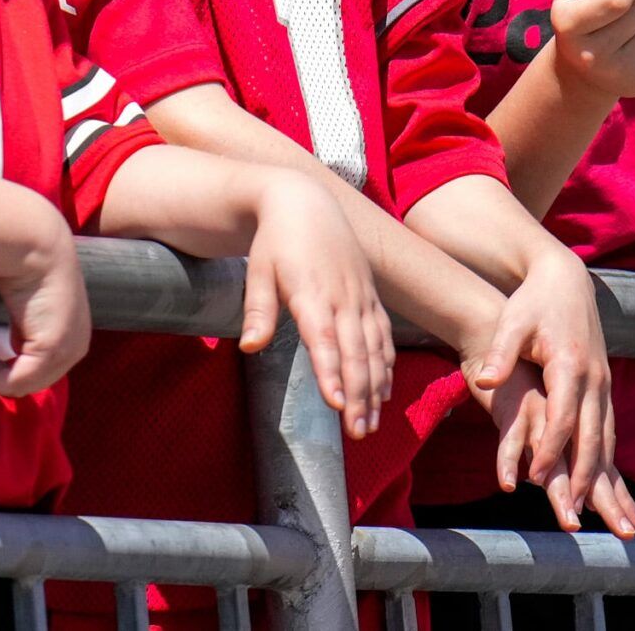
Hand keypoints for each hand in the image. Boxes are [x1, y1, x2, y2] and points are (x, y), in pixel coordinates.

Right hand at [0, 206, 89, 396]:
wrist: (36, 248)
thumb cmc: (28, 269)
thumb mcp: (28, 309)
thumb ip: (23, 332)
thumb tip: (7, 352)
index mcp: (74, 338)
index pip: (38, 372)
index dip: (2, 373)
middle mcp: (76, 348)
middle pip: (27, 383)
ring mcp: (67, 351)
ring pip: (18, 385)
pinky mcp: (51, 351)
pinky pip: (14, 380)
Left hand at [241, 172, 392, 439]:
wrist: (305, 202)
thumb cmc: (276, 240)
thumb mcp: (259, 271)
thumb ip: (258, 311)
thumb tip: (249, 346)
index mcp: (312, 293)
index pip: (324, 341)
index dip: (331, 373)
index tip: (336, 405)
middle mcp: (342, 297)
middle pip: (355, 353)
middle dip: (358, 395)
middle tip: (358, 432)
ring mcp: (360, 297)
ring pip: (374, 349)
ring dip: (374, 388)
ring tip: (371, 424)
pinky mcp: (369, 296)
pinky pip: (383, 335)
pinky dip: (386, 364)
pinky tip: (384, 391)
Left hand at [463, 250, 634, 535]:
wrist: (565, 279)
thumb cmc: (533, 302)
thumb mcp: (512, 323)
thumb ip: (500, 354)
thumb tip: (483, 381)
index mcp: (570, 365)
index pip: (563, 419)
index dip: (549, 451)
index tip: (533, 478)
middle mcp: (594, 378)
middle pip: (592, 436)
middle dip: (583, 475)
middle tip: (571, 509)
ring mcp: (603, 382)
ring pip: (606, 435)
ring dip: (598, 471)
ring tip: (589, 507)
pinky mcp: (603, 384)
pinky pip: (607, 426)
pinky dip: (604, 455)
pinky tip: (596, 477)